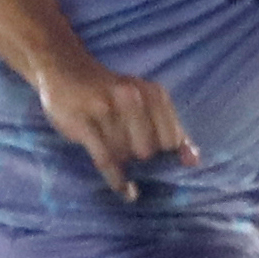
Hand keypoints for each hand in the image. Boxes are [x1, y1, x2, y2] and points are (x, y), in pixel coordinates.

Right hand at [35, 55, 195, 201]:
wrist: (65, 68)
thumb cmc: (111, 92)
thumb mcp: (146, 101)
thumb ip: (172, 130)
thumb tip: (193, 161)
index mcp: (152, 93)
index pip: (171, 140)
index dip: (163, 153)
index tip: (153, 155)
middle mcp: (131, 97)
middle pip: (148, 151)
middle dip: (139, 157)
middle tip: (127, 148)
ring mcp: (105, 109)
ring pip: (124, 157)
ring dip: (120, 160)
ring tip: (111, 147)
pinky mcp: (82, 123)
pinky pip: (105, 161)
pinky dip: (116, 180)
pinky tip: (124, 189)